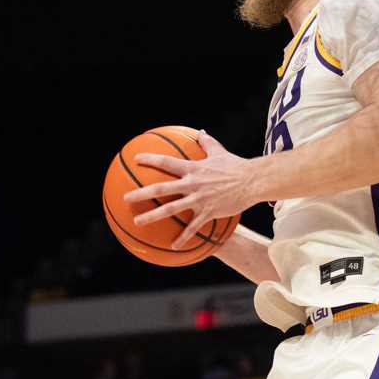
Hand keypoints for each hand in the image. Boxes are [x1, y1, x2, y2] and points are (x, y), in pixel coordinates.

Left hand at [122, 130, 255, 249]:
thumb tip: (201, 131)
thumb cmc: (236, 166)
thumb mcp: (220, 152)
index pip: (167, 162)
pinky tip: (173, 246)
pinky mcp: (208, 212)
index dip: (150, 159)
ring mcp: (199, 199)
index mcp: (193, 168)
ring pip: (171, 209)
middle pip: (161, 188)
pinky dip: (183, 237)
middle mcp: (192, 184)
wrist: (252, 182)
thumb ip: (207, 143)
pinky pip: (192, 228)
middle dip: (141, 193)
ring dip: (152, 216)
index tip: (136, 160)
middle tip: (126, 197)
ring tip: (137, 222)